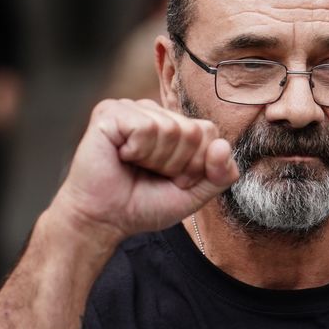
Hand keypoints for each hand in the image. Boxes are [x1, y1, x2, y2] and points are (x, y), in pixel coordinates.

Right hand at [49, 99, 238, 247]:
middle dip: (178, 164)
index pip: (209, 132)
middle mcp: (154, 112)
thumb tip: (223, 145)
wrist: (105, 220)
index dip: (197, 165)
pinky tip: (122, 156)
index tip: (174, 180)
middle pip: (193, 131)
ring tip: (136, 166)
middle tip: (153, 174)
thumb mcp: (195, 194)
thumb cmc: (144, 205)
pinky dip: (137, 151)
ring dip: (156, 160)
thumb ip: (220, 174)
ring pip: (171, 129)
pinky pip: (145, 127)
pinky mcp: (110, 112)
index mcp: (175, 125)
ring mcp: (132, 108)